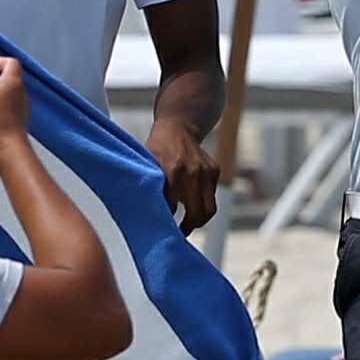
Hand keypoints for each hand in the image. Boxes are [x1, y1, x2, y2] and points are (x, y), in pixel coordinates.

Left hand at [148, 118, 220, 233]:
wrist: (178, 126)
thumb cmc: (157, 148)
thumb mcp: (147, 164)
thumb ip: (149, 187)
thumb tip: (145, 214)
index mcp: (172, 171)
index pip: (173, 209)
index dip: (168, 222)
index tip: (163, 230)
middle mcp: (193, 172)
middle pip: (195, 214)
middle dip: (187, 227)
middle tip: (179, 233)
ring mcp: (206, 172)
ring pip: (209, 209)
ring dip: (199, 221)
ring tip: (189, 225)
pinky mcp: (214, 171)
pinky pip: (212, 197)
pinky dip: (204, 205)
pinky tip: (193, 206)